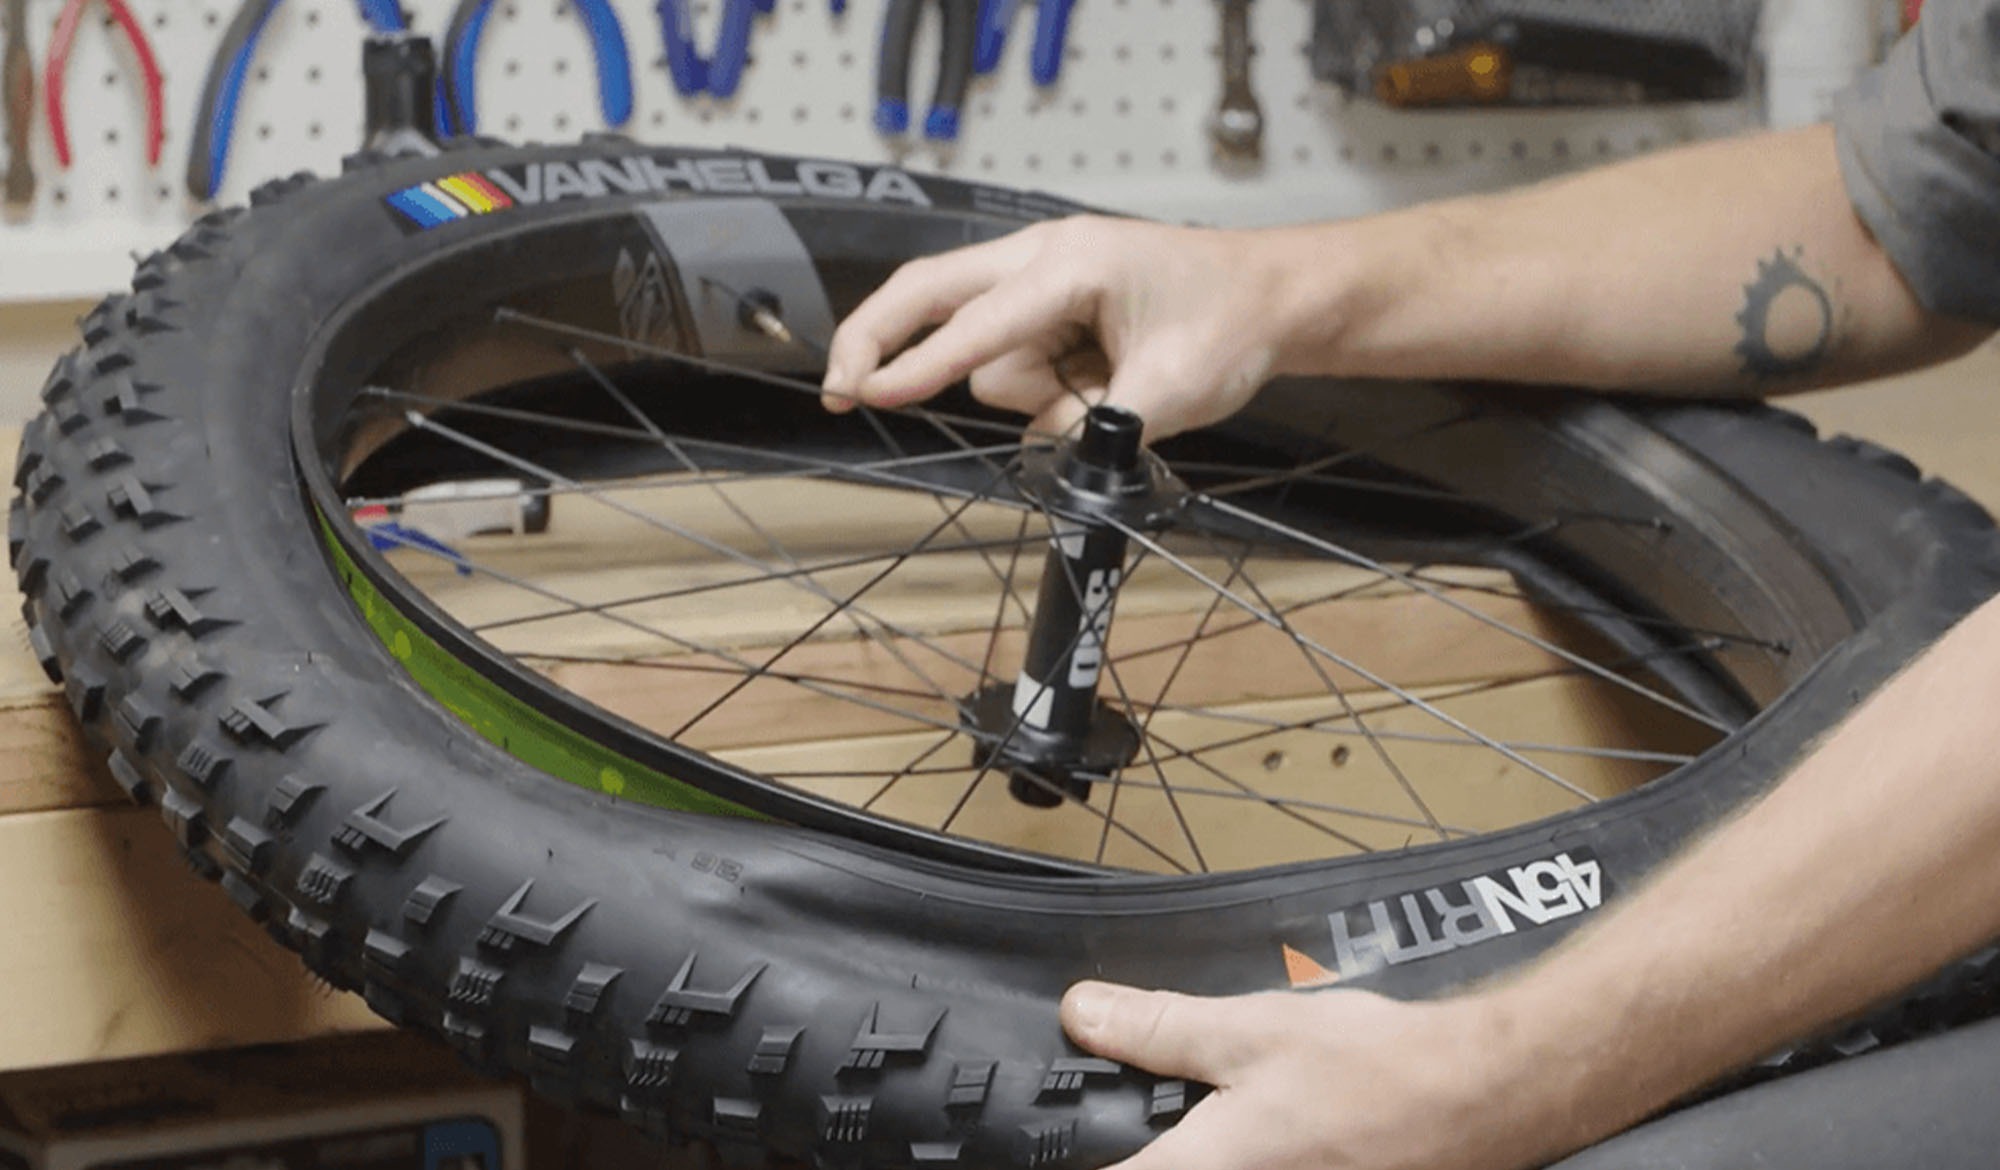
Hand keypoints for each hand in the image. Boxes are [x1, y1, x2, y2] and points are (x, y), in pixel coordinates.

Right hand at [821, 216, 1297, 440]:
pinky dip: (1046, 390)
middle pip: (928, 292)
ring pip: (987, 356)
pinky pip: (1013, 364)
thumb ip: (1095, 427)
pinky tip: (1100, 381)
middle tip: (838, 389)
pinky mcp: (1046, 308)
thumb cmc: (1230, 322)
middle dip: (879, 338)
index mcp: (1071, 264)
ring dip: (1034, 393)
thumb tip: (1043, 452)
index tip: (868, 392)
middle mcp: (1042, 259)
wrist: (1272, 297)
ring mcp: (1041, 281)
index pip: (977, 322)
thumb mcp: (1171, 391)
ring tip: (1113, 389)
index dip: (920, 364)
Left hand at [1061, 981, 1574, 1169]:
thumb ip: (1157, 1028)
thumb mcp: (1249, 1031)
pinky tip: (1240, 1121)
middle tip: (1136, 1106)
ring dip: (1184, 1143)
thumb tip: (1081, 1014)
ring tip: (1199, 1108)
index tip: (1037, 1142)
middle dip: (1142, 1143)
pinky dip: (1227, 1153)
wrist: (1483, 1098)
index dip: (1070, 1159)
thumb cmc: (1374, 1068)